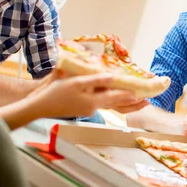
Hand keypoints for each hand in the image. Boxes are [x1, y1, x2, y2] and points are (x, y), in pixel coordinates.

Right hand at [29, 71, 144, 117]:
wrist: (38, 106)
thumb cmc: (54, 92)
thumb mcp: (75, 82)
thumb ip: (95, 80)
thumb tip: (113, 77)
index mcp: (92, 102)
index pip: (116, 98)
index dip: (130, 96)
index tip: (143, 95)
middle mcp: (93, 108)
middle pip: (118, 106)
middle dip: (133, 104)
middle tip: (148, 102)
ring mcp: (89, 109)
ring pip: (112, 106)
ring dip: (126, 104)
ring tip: (138, 101)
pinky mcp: (84, 108)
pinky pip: (103, 104)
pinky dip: (114, 101)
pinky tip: (117, 96)